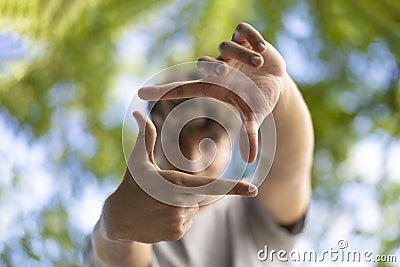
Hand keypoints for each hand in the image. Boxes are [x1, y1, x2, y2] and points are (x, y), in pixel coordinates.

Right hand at [100, 111, 257, 242]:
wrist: (118, 220)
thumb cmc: (131, 185)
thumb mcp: (138, 160)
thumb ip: (145, 137)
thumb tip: (137, 113)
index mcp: (174, 182)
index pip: (210, 185)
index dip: (234, 187)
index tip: (254, 189)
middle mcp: (179, 203)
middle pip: (201, 194)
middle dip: (188, 190)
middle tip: (164, 192)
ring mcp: (178, 221)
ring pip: (194, 207)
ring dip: (182, 203)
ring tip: (160, 204)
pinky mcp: (177, 234)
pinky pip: (188, 221)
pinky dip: (179, 216)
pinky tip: (161, 214)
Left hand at [138, 22, 286, 162]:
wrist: (274, 82)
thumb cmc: (256, 100)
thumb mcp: (253, 116)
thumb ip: (250, 135)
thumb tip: (250, 160)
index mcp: (212, 86)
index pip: (183, 87)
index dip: (163, 91)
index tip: (140, 93)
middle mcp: (218, 67)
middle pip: (205, 63)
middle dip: (213, 67)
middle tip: (226, 72)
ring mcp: (231, 51)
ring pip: (227, 45)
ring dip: (242, 54)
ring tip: (258, 63)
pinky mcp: (246, 37)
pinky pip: (243, 29)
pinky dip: (252, 36)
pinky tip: (262, 48)